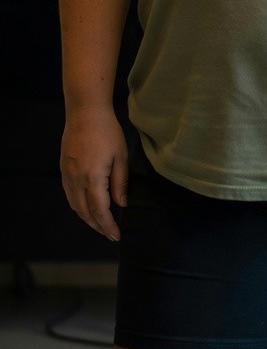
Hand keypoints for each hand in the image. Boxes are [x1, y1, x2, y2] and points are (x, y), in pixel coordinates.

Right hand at [60, 107, 127, 240]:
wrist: (85, 113)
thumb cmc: (107, 132)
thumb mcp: (121, 157)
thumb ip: (120, 183)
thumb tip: (121, 205)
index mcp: (93, 179)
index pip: (100, 211)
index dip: (108, 226)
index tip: (117, 235)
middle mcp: (76, 181)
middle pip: (85, 212)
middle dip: (98, 226)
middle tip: (110, 234)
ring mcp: (67, 176)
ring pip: (75, 206)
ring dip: (87, 219)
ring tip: (101, 225)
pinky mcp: (63, 170)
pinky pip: (70, 196)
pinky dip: (78, 207)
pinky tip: (87, 208)